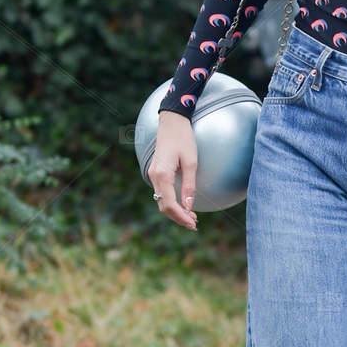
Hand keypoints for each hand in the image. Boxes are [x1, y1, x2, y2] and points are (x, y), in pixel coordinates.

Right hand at [150, 112, 198, 229]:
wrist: (172, 122)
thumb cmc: (184, 139)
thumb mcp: (191, 162)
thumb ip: (189, 185)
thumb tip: (189, 206)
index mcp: (162, 174)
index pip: (170, 204)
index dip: (181, 217)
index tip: (193, 224)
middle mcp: (154, 176)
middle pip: (163, 206)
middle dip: (178, 217)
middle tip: (194, 224)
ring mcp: (153, 174)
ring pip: (161, 201)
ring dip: (175, 211)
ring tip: (191, 217)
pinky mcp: (155, 172)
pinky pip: (162, 192)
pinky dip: (171, 202)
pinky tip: (183, 204)